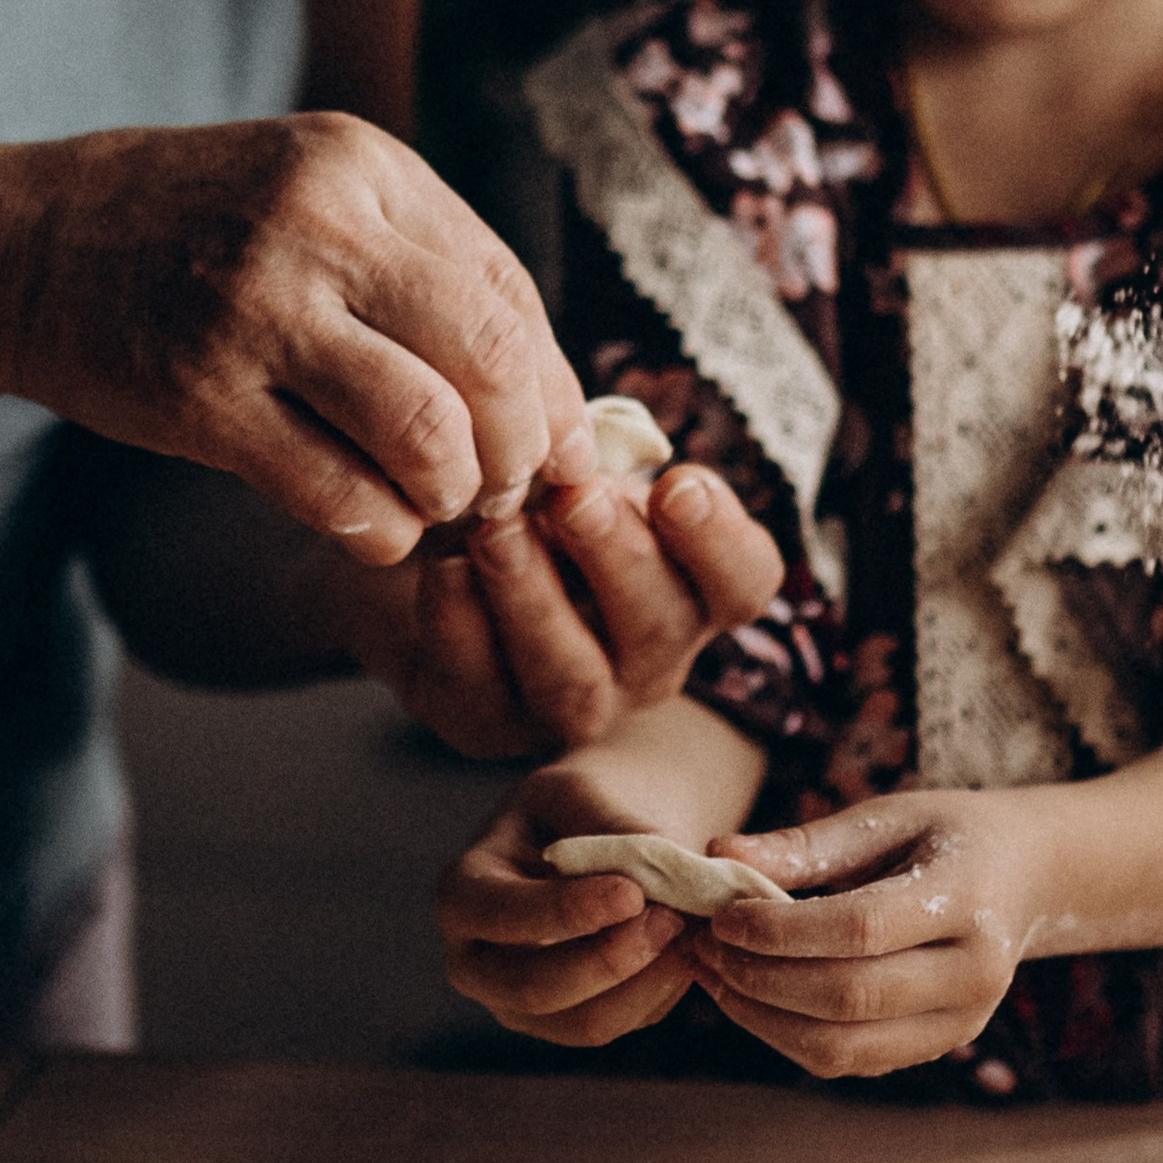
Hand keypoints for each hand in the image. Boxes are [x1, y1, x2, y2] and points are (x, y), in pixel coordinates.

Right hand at [0, 113, 594, 565]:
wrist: (27, 242)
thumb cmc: (195, 230)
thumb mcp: (314, 194)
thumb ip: (421, 265)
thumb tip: (547, 391)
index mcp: (364, 167)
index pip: (508, 289)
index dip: (549, 382)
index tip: (549, 440)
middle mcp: (318, 225)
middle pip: (489, 356)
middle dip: (521, 446)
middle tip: (506, 489)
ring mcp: (255, 310)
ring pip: (425, 430)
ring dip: (454, 495)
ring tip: (440, 509)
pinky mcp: (200, 396)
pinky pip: (334, 489)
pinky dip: (379, 530)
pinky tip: (375, 529)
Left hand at [376, 463, 783, 754]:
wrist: (417, 543)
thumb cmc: (521, 488)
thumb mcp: (566, 456)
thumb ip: (590, 446)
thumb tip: (583, 440)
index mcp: (690, 585)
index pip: (745, 579)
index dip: (721, 539)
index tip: (676, 486)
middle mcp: (647, 657)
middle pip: (661, 628)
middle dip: (616, 558)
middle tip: (574, 498)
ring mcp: (572, 703)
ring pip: (574, 680)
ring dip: (535, 600)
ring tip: (495, 531)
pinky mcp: (487, 723)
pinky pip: (481, 691)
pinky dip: (462, 627)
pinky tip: (444, 571)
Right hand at [435, 767, 700, 1048]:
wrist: (600, 828)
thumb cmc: (581, 803)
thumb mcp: (586, 792)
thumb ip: (615, 832)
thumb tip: (653, 888)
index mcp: (462, 894)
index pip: (502, 916)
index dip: (566, 912)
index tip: (632, 893)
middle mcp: (476, 963)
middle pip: (534, 988)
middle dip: (608, 960)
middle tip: (672, 918)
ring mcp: (521, 1004)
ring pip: (585, 1022)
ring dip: (645, 982)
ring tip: (689, 927)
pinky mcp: (573, 1022)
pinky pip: (623, 1023)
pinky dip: (662, 988)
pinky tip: (688, 943)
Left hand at [685, 787, 1050, 1078]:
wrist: (1026, 879)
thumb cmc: (947, 835)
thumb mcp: (887, 818)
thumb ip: (806, 844)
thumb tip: (718, 854)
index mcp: (968, 901)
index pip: (861, 929)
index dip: (779, 929)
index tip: (720, 913)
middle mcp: (975, 974)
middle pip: (848, 997)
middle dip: (759, 977)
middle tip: (702, 943)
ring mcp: (962, 1023)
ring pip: (842, 1047)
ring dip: (761, 1018)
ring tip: (713, 971)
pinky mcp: (936, 1048)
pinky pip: (849, 1062)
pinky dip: (786, 1036)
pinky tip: (748, 996)